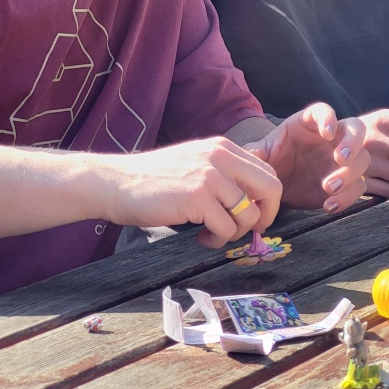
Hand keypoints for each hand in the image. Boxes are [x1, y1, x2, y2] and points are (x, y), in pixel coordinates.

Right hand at [102, 137, 281, 249]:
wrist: (116, 182)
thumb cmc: (154, 179)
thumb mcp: (195, 162)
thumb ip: (224, 171)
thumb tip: (255, 195)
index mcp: (223, 147)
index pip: (269, 173)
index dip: (268, 201)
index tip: (252, 216)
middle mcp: (221, 157)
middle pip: (271, 190)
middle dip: (263, 217)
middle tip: (243, 230)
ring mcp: (211, 176)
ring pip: (248, 215)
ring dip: (234, 233)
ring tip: (212, 234)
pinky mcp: (198, 198)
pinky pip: (226, 229)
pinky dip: (216, 240)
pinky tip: (200, 236)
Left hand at [245, 102, 369, 211]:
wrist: (278, 184)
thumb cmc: (271, 160)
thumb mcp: (261, 154)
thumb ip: (257, 152)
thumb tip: (252, 154)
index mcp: (309, 123)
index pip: (324, 111)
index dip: (328, 118)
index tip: (326, 132)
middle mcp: (332, 138)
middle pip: (355, 129)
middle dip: (352, 143)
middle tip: (339, 159)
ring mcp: (342, 159)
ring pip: (362, 159)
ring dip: (351, 173)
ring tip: (328, 187)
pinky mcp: (347, 181)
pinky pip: (358, 186)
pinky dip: (348, 197)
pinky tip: (329, 205)